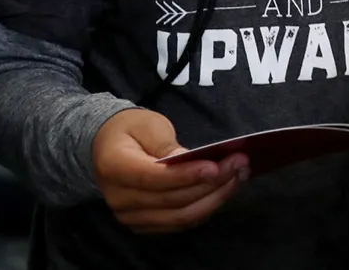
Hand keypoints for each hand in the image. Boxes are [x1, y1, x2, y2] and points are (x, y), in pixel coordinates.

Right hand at [92, 108, 247, 233]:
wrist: (107, 147)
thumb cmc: (131, 130)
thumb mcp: (149, 125)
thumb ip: (167, 145)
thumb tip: (190, 161)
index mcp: (115, 167)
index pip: (154, 178)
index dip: (186, 176)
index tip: (216, 167)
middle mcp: (119, 198)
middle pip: (172, 200)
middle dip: (211, 184)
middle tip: (241, 164)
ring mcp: (130, 216)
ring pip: (180, 217)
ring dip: (215, 198)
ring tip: (239, 176)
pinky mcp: (144, 224)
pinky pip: (179, 223)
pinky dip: (205, 208)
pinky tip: (223, 190)